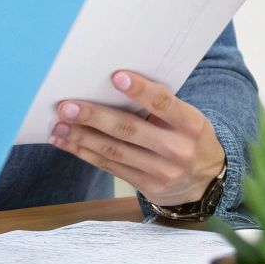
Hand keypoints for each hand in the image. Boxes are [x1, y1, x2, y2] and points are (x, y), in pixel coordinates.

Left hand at [49, 70, 224, 208]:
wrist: (207, 182)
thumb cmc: (189, 138)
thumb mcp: (187, 119)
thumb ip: (160, 107)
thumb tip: (112, 87)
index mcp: (191, 124)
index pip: (164, 103)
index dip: (140, 90)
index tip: (116, 76)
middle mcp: (177, 148)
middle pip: (130, 130)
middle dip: (94, 117)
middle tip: (67, 106)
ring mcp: (162, 171)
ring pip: (115, 151)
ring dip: (82, 138)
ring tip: (58, 126)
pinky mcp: (147, 187)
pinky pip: (111, 167)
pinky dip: (86, 154)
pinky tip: (68, 143)